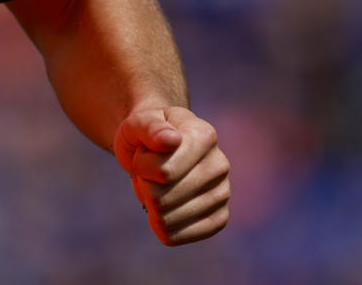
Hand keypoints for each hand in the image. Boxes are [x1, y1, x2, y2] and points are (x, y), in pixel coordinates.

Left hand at [113, 105, 230, 245]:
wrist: (156, 148)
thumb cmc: (146, 134)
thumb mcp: (137, 124)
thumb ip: (149, 128)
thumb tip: (171, 140)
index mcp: (205, 136)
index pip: (164, 172)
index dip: (142, 166)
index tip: (144, 151)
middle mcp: (220, 164)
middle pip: (162, 199)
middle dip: (144, 186)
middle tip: (148, 171)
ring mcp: (223, 193)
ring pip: (165, 220)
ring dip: (149, 203)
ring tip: (157, 184)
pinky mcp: (219, 218)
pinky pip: (175, 237)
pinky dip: (158, 225)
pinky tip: (164, 207)